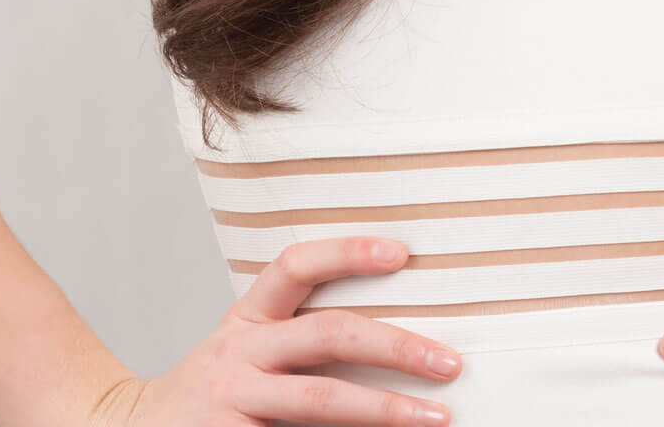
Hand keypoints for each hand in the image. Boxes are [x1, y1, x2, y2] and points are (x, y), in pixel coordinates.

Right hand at [87, 235, 462, 425]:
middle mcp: (240, 353)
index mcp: (248, 317)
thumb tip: (392, 332)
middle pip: (327, 336)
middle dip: (395, 346)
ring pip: (319, 400)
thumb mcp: (245, 344)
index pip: (297, 265)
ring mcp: (233, 402)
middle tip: (450, 362)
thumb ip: (298, 333)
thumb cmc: (213, 390)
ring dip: (384, 410)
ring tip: (435, 418)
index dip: (348, 252)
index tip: (402, 252)